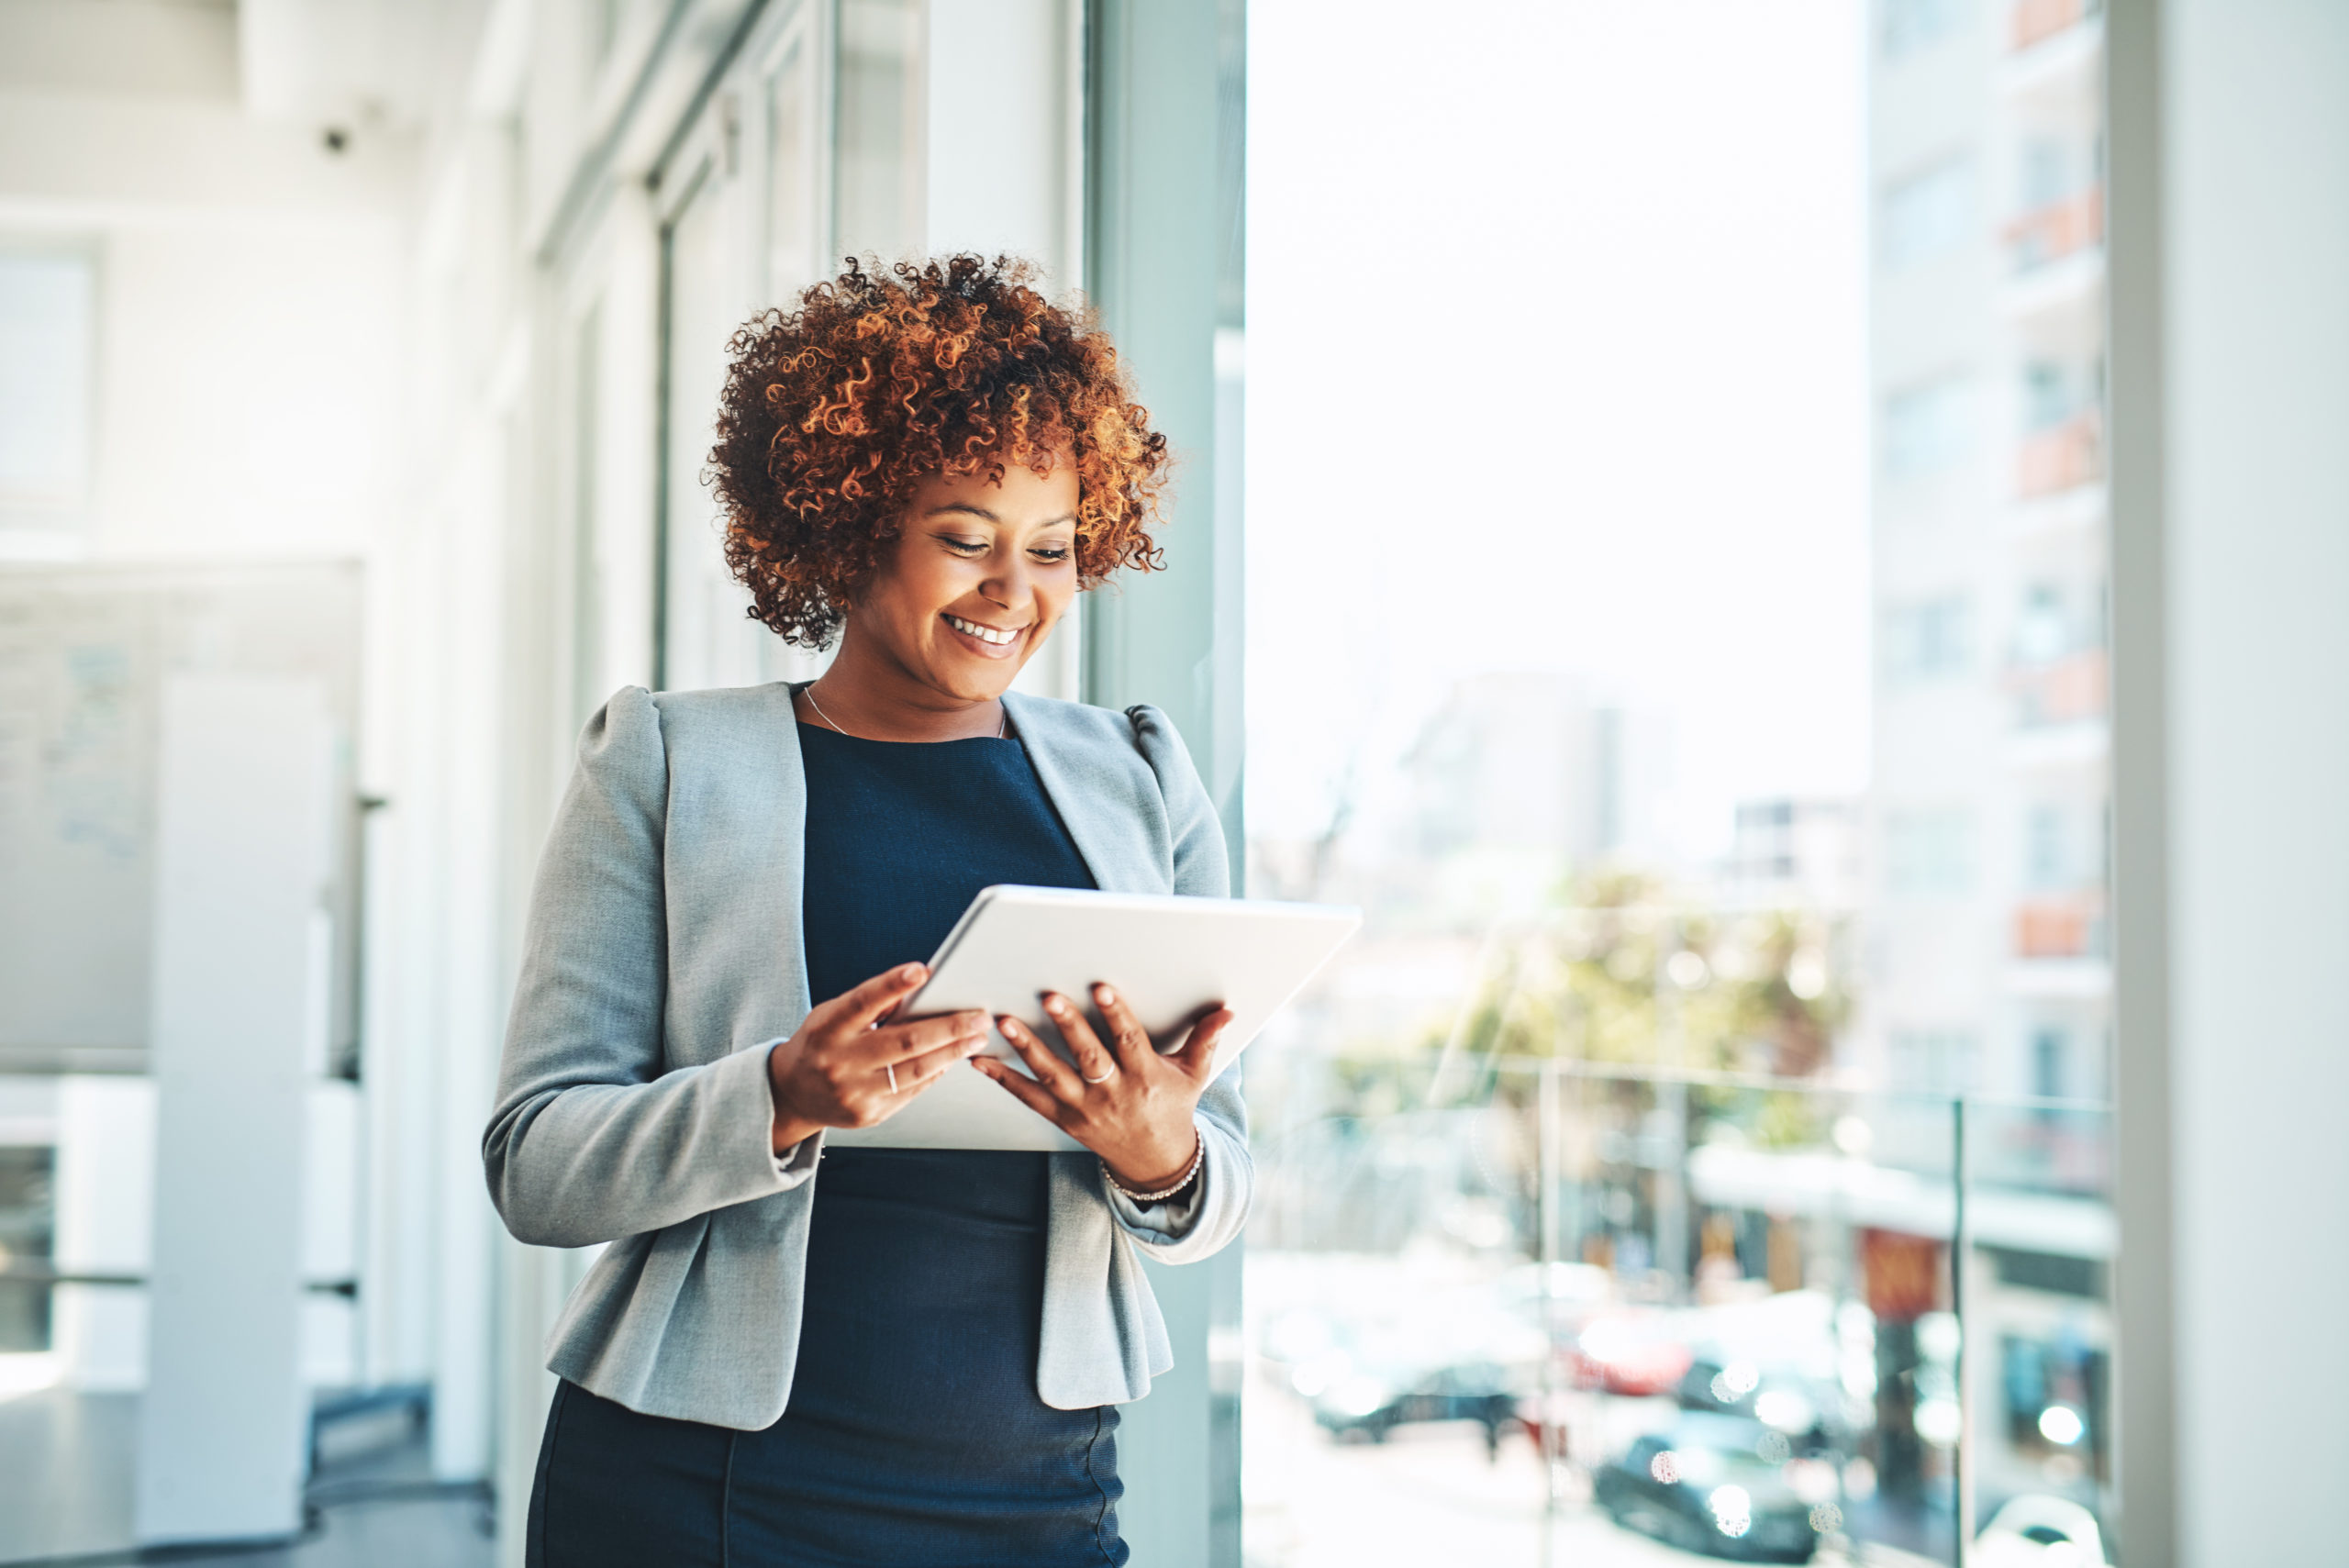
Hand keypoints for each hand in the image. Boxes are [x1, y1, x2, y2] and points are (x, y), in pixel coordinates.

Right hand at [767, 963, 989, 1152]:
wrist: (792, 1094)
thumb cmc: (822, 1043)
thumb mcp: (833, 1016)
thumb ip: (871, 1005)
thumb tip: (923, 990)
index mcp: (827, 1028)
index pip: (863, 1002)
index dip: (892, 985)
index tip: (924, 970)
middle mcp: (839, 1061)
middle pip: (904, 1042)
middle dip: (949, 1028)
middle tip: (980, 1016)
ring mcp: (854, 1093)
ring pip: (915, 1070)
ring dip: (953, 1052)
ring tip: (977, 1037)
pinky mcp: (868, 1115)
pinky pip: (912, 1091)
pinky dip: (936, 1072)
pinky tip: (953, 1058)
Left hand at [975, 984, 1234, 1192]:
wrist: (1156, 1161)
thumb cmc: (1173, 1107)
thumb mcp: (1194, 1075)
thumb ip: (1205, 1039)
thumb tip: (1227, 1009)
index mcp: (1145, 1078)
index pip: (1129, 1043)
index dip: (1116, 1014)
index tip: (1100, 987)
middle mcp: (1112, 1094)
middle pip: (1088, 1059)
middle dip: (1068, 1027)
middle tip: (1047, 997)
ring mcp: (1084, 1109)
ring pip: (1052, 1077)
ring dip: (1027, 1049)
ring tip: (1004, 1021)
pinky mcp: (1063, 1119)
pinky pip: (1029, 1099)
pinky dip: (1004, 1079)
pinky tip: (981, 1060)